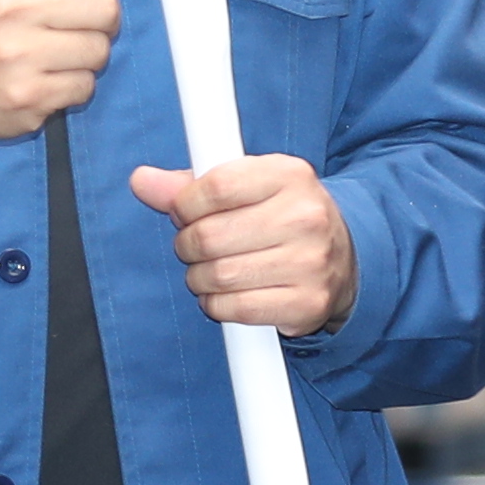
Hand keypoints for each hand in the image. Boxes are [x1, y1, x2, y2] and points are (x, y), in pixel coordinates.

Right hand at [0, 0, 129, 148]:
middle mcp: (12, 10)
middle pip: (106, 7)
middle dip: (102, 16)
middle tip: (77, 22)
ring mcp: (19, 59)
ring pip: (100, 51)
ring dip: (88, 52)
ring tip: (58, 50)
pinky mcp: (27, 100)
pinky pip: (84, 87)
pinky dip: (74, 83)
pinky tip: (47, 76)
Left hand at [128, 153, 353, 332]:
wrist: (343, 258)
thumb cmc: (281, 217)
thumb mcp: (246, 187)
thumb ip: (190, 184)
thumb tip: (141, 181)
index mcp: (289, 175)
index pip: (215, 186)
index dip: (185, 205)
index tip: (184, 213)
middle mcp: (306, 216)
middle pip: (210, 236)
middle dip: (187, 246)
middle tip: (195, 247)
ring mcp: (311, 262)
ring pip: (219, 275)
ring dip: (199, 278)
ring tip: (210, 271)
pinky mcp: (307, 303)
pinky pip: (236, 309)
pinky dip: (217, 305)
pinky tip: (224, 295)